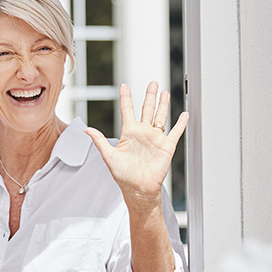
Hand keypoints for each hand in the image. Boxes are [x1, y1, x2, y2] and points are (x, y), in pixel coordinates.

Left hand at [87, 82, 188, 208]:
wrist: (138, 189)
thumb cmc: (123, 176)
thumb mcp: (108, 157)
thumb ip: (99, 141)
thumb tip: (87, 129)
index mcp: (129, 134)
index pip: (127, 111)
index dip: (126, 98)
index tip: (124, 86)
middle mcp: (143, 134)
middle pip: (147, 109)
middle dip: (149, 95)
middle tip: (152, 82)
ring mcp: (155, 139)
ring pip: (160, 117)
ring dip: (163, 104)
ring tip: (164, 92)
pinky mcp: (166, 147)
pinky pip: (175, 132)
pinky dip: (181, 123)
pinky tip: (184, 114)